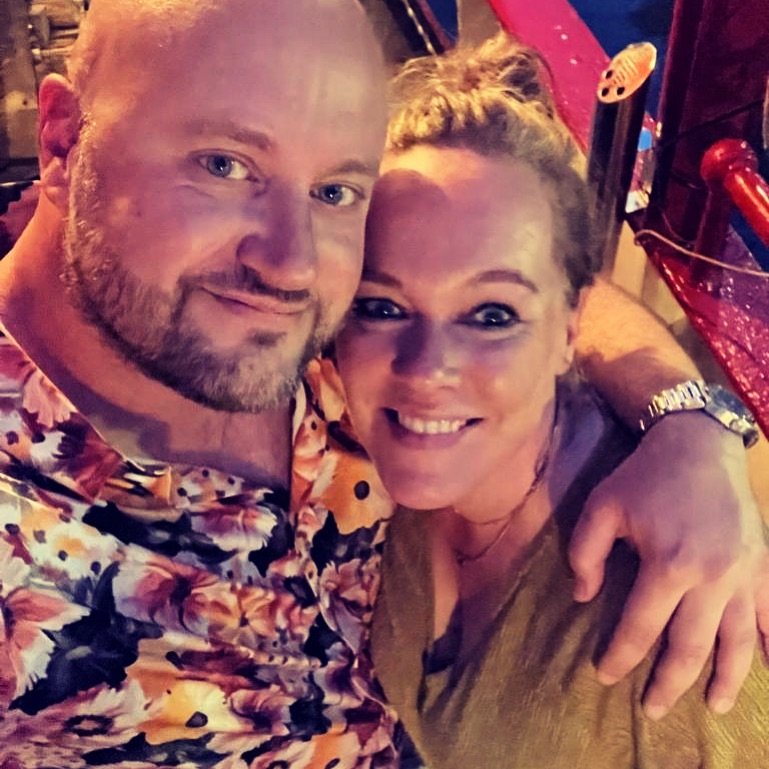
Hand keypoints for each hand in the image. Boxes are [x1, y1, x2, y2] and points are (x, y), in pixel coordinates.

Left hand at [569, 412, 767, 718]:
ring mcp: (744, 575)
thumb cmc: (644, 476)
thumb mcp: (601, 506)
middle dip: (669, 683)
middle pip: (691, 646)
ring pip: (738, 642)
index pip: (640, 626)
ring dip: (724, 679)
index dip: (620, 655)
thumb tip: (584, 597)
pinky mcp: (762, 566)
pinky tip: (764, 668)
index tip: (604, 674)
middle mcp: (712, 578)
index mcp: (669, 564)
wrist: (698, 443)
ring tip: (711, 707)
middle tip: (652, 709)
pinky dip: (768, 645)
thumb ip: (585, 554)